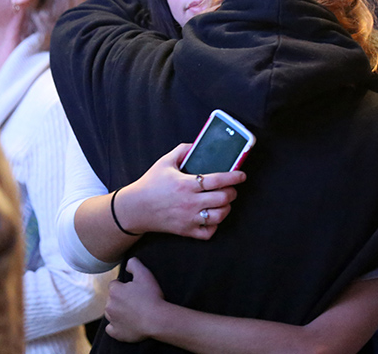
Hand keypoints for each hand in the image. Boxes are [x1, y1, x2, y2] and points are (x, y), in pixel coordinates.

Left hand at [106, 257, 164, 341]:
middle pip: (112, 299)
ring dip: (118, 311)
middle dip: (120, 298)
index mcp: (114, 291)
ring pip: (110, 313)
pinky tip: (125, 323)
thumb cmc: (151, 296)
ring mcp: (112, 320)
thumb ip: (133, 264)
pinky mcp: (116, 333)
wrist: (157, 320)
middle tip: (136, 300)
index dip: (124, 285)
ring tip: (133, 311)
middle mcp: (109, 305)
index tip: (133, 289)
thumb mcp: (145, 274)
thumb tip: (127, 263)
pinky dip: (116, 326)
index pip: (114, 284)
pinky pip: (111, 329)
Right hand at [118, 144, 245, 238]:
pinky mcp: (186, 231)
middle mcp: (190, 202)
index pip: (218, 180)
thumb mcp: (164, 162)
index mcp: (186, 184)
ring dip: (227, 208)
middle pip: (223, 198)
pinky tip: (212, 217)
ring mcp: (189, 218)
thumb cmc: (150, 184)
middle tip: (232, 189)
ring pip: (220, 216)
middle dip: (232, 192)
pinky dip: (215, 226)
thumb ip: (182, 150)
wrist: (135, 209)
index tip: (242, 175)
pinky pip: (209, 232)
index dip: (234, 177)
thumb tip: (197, 145)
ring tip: (224, 202)